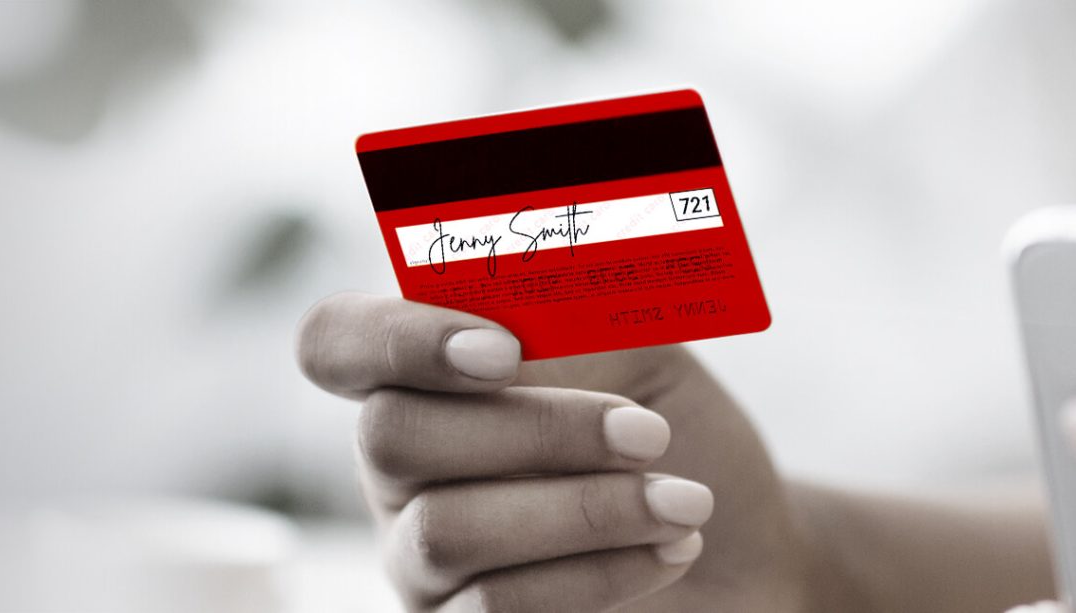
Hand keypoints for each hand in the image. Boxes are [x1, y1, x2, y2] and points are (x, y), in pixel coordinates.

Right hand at [295, 293, 854, 611]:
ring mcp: (418, 558)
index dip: (397, 339)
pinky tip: (672, 547)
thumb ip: (576, 302)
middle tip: (646, 431)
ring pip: (445, 532)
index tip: (504, 346)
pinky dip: (596, 575)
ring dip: (581, 510)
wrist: (740, 541)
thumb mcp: (643, 343)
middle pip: (392, 437)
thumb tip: (528, 291)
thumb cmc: (674, 428)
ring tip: (684, 501)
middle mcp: (399, 467)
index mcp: (421, 374)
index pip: (335, 344)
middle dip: (536, 430)